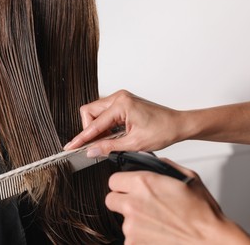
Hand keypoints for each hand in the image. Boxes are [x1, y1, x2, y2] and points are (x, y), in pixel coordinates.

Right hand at [64, 90, 184, 155]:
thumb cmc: (163, 130)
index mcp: (121, 104)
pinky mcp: (123, 102)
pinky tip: (113, 135)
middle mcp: (119, 97)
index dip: (82, 138)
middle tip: (96, 145)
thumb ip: (109, 147)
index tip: (71, 146)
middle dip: (89, 130)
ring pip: (95, 112)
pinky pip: (105, 112)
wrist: (178, 124)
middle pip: (89, 112)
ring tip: (108, 141)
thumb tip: (91, 150)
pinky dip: (105, 125)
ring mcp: (121, 98)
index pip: (94, 123)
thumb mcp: (134, 143)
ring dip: (98, 128)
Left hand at [105, 159, 249, 244]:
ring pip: (122, 219)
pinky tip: (156, 233)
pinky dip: (139, 236)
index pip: (113, 180)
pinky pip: (129, 236)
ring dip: (133, 220)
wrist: (211, 242)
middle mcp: (132, 204)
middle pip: (111, 199)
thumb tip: (153, 162)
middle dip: (122, 201)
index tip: (127, 187)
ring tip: (156, 222)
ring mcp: (131, 226)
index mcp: (143, 184)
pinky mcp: (133, 243)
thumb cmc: (202, 214)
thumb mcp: (187, 177)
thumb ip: (163, 166)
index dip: (122, 183)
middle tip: (139, 205)